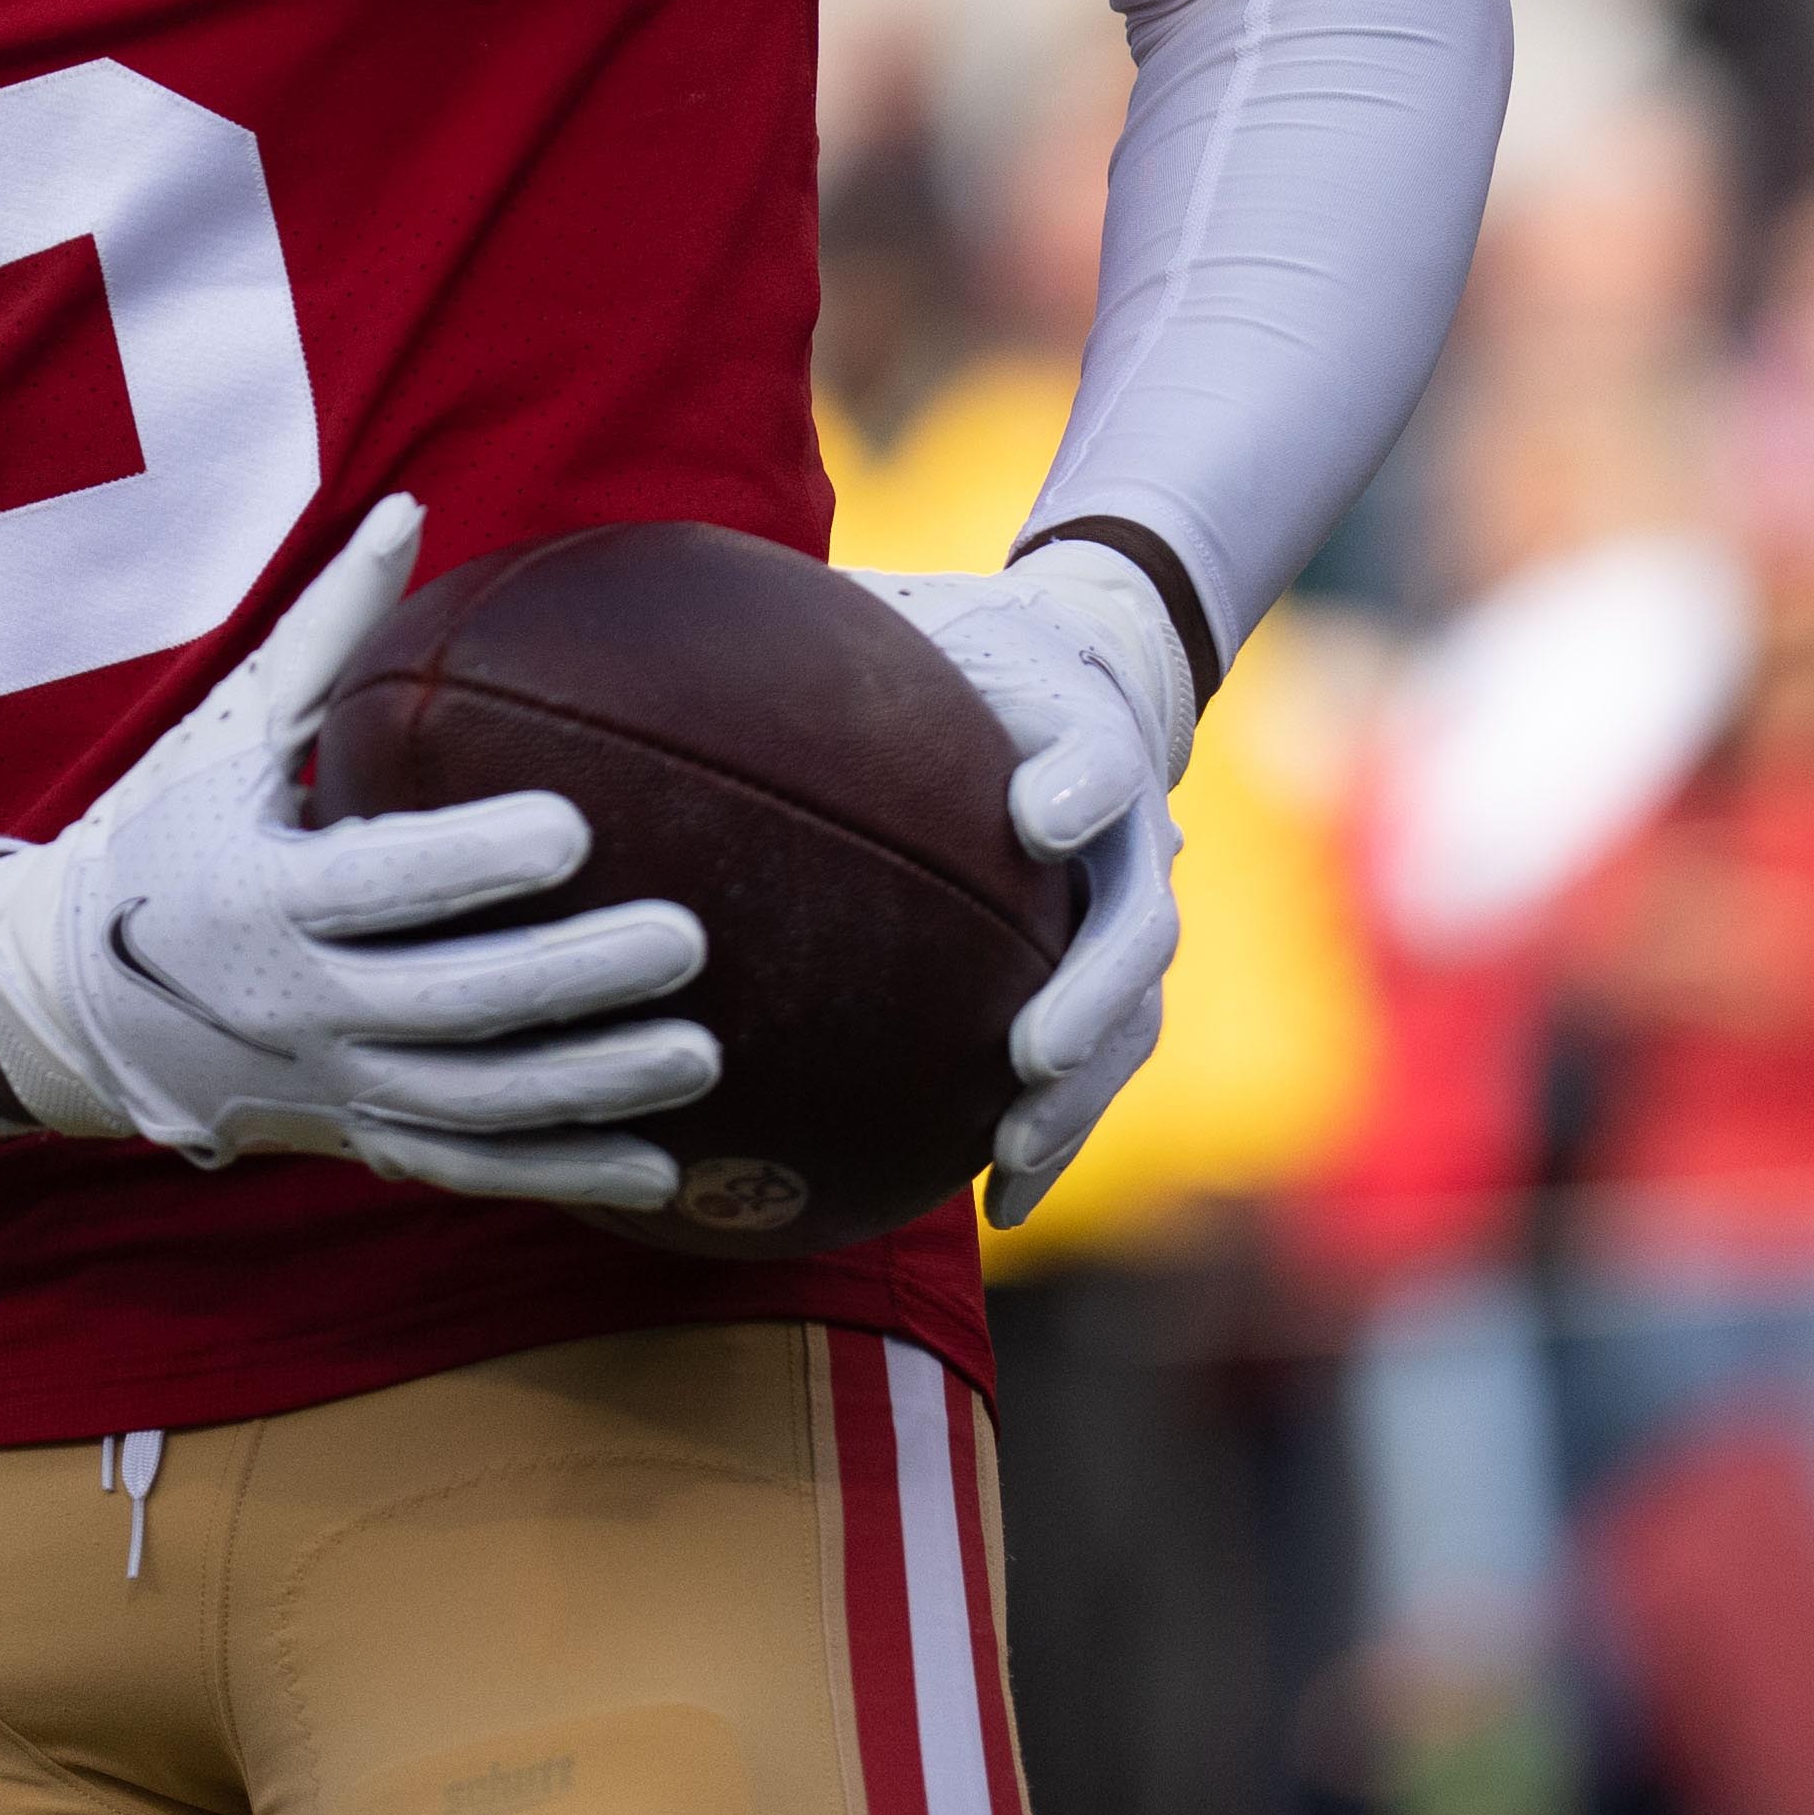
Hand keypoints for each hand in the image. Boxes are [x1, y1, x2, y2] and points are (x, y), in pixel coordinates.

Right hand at [0, 497, 719, 1208]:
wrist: (68, 997)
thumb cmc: (166, 838)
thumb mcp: (229, 733)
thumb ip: (326, 634)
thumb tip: (407, 508)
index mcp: (260, 891)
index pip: (381, 880)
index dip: (473, 862)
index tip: (573, 828)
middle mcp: (295, 1001)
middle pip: (451, 1003)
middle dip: (572, 978)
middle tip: (685, 938)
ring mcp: (328, 1081)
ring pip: (474, 1101)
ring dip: (590, 1084)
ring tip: (702, 1051)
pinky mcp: (352, 1135)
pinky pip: (465, 1167)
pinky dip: (560, 1173)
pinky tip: (658, 1170)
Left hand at [867, 544, 1197, 1220]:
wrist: (1087, 669)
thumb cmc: (962, 644)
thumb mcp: (904, 610)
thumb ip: (828, 622)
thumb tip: (676, 618)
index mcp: (1081, 724)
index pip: (1098, 752)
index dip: (1079, 783)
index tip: (1037, 821)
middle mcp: (1127, 827)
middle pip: (1137, 919)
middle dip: (1090, 993)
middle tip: (1026, 1053)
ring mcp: (1130, 907)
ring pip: (1133, 1014)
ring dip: (1083, 1092)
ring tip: (1012, 1154)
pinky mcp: (1111, 973)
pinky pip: (1101, 1064)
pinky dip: (1057, 1133)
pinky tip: (999, 1204)